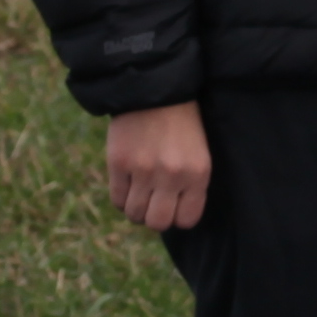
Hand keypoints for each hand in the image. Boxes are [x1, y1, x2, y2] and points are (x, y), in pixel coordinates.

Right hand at [104, 102, 210, 232]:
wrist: (155, 93)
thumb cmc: (182, 126)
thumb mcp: (199, 154)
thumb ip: (190, 184)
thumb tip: (175, 215)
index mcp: (198, 173)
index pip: (187, 219)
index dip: (179, 218)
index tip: (175, 209)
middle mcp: (172, 176)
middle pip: (158, 223)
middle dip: (155, 219)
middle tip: (154, 206)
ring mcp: (143, 171)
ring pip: (135, 214)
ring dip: (137, 210)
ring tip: (140, 196)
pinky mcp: (118, 164)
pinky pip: (117, 200)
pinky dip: (122, 199)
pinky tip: (128, 188)